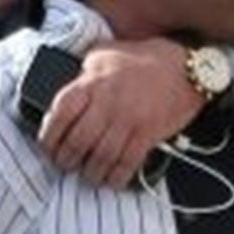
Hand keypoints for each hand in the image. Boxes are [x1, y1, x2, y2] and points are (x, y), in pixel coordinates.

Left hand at [38, 38, 202, 188]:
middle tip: (64, 165)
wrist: (187, 68)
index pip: (61, 112)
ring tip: (86, 175)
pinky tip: (110, 181)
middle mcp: (108, 103)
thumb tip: (64, 86)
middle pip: (78, 141)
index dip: (49, 134)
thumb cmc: (144, 58)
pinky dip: (116, 177)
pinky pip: (127, 163)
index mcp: (93, 82)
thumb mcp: (106, 52)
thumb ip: (83, 70)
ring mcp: (129, 121)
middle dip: (66, 159)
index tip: (46, 145)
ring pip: (100, 157)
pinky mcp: (148, 135)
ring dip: (89, 173)